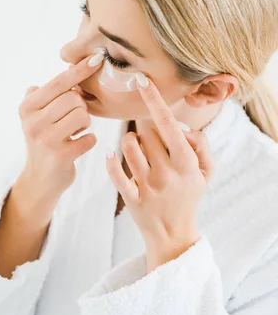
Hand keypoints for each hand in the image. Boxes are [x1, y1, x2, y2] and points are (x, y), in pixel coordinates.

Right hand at [18, 53, 104, 199]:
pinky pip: (89, 138)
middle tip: (71, 120)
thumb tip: (70, 65)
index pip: (59, 82)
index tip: (97, 57)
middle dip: (80, 107)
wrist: (40, 179)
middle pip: (74, 99)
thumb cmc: (45, 139)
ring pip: (83, 116)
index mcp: (27, 106)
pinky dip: (87, 141)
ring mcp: (46, 139)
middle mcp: (33, 121)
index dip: (80, 69)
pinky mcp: (60, 156)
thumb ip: (49, 92)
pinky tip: (76, 147)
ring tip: (72, 133)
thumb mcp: (37, 114)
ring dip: (84, 124)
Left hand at [106, 75, 214, 271]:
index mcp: (186, 162)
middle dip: (146, 131)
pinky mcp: (132, 198)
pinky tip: (110, 153)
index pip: (167, 123)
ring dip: (129, 142)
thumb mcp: (206, 171)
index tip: (141, 80)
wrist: (174, 234)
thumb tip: (182, 127)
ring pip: (127, 145)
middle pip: (145, 131)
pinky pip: (114, 171)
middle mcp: (168, 173)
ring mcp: (149, 186)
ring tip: (137, 151)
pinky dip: (109, 159)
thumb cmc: (189, 195)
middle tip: (152, 143)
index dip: (154, 99)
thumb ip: (201, 144)